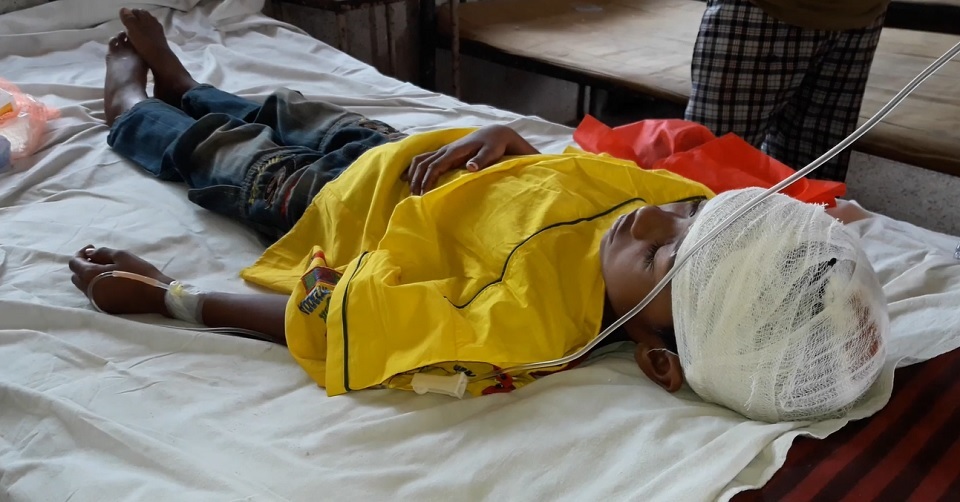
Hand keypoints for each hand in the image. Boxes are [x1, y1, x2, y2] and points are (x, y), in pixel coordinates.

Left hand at [69, 246, 173, 315]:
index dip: (80, 253)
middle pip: (76, 276)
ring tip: (105, 269)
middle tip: (98, 258)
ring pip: (84, 287)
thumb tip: (89, 252)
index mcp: (91, 275)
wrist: (157, 295)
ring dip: (89, 276)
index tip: (91, 248)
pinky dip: (97, 286)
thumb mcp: (122, 256)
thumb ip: (102, 252)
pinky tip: (111, 281)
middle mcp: (89, 290)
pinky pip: (94, 294)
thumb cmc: (140, 273)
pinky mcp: (105, 308)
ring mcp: (97, 301)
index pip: (74, 263)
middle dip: (83, 265)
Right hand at [402, 125, 538, 194]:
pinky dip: (414, 167)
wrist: (495, 133)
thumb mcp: (492, 152)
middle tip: (414, 196)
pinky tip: (407, 177)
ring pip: (421, 159)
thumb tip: (470, 167)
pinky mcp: (446, 153)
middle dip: (416, 179)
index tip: (423, 193)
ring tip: (410, 189)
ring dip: (413, 173)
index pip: (435, 165)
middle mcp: (446, 149)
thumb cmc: (494, 144)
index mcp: (455, 150)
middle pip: (423, 163)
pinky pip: (424, 158)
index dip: (427, 179)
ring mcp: (445, 150)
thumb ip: (482, 160)